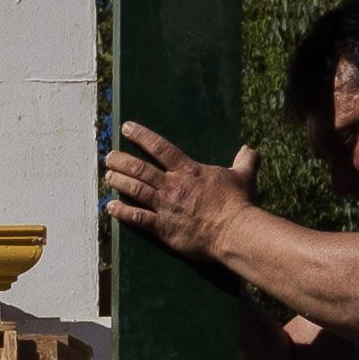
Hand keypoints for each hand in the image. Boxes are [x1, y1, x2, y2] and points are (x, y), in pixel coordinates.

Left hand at [102, 123, 259, 260]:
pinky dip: (122, 212)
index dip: (141, 136)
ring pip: (135, 190)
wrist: (234, 231)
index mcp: (189, 170)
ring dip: (119, 182)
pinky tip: (110, 207)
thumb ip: (245, 160)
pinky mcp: (163, 227)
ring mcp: (166, 206)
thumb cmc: (239, 204)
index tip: (127, 128)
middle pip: (140, 168)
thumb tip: (250, 149)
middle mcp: (173, 186)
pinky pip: (137, 218)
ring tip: (108, 176)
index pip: (160, 148)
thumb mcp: (244, 176)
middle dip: (121, 161)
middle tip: (109, 157)